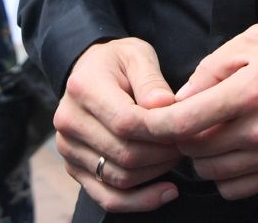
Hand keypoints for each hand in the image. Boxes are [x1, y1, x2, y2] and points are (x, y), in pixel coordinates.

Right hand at [54, 38, 182, 213]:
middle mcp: (69, 122)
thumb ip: (152, 79)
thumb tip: (165, 106)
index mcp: (83, 88)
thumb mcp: (137, 55)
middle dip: (164, 153)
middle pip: (124, 154)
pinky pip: (107, 197)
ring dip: (157, 173)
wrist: (90, 70)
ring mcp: (68, 149)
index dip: (162, 131)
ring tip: (177, 155)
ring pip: (119, 178)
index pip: (126, 121)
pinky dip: (140, 201)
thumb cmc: (119, 61)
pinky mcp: (74, 168)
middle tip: (189, 142)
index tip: (189, 127)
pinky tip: (166, 191)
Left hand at [146, 25, 257, 199]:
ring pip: (210, 172)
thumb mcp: (255, 41)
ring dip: (201, 156)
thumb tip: (180, 96)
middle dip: (180, 137)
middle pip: (194, 151)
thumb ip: (212, 67)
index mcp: (249, 91)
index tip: (145, 121)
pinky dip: (223, 175)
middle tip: (185, 120)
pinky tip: (229, 152)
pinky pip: (234, 188)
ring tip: (210, 133)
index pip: (186, 122)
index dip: (157, 125)